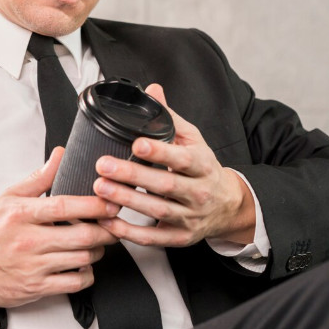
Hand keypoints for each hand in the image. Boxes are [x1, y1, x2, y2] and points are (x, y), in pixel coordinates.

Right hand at [0, 147, 119, 317]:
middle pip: (81, 236)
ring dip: (98, 251)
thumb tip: (59, 155)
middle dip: (105, 230)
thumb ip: (39, 178)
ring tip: (97, 243)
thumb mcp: (8, 198)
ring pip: (82, 259)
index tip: (109, 202)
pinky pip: (74, 283)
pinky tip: (83, 265)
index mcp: (21, 214)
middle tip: (113, 224)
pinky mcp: (36, 287)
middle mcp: (28, 241)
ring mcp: (33, 266)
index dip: (93, 205)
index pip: (64, 207)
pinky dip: (87, 275)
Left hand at [93, 83, 255, 247]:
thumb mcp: (193, 140)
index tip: (136, 143)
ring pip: (157, 211)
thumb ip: (170, 118)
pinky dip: (129, 232)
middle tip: (104, 165)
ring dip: (127, 200)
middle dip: (133, 175)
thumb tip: (152, 90)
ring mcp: (189, 218)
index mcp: (202, 165)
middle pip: (166, 185)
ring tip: (100, 187)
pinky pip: (153, 238)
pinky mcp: (179, 237)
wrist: (228, 205)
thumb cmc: (203, 168)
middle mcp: (198, 193)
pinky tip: (108, 221)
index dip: (160, 152)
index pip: (182, 158)